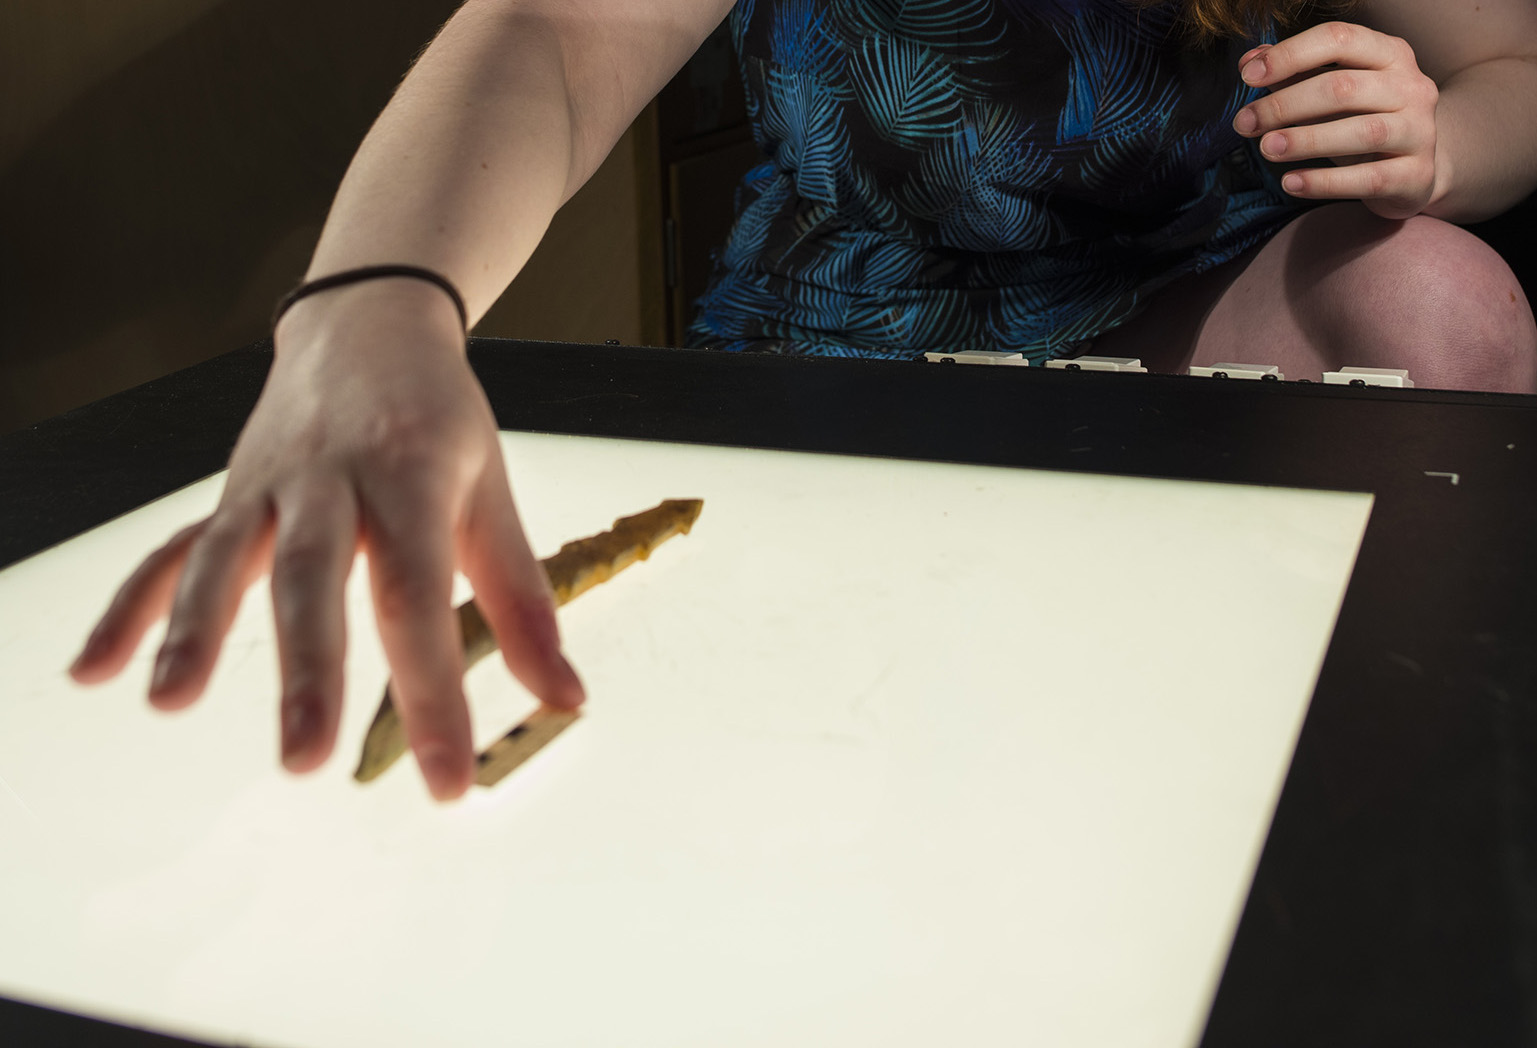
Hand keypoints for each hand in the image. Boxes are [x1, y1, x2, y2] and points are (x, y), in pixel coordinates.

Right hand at [69, 280, 584, 800]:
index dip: (433, 692)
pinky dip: (129, 608)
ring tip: (171, 704)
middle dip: (305, 669)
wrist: (368, 325)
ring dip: (193, 631)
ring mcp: (267, 485)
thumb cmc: (439, 418)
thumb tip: (565, 697)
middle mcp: (329, 477)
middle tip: (304, 757)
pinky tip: (94, 671)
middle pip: (311, 574)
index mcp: (409, 476)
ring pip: (224, 557)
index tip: (449, 779)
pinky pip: (170, 550)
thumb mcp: (492, 496)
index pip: (419, 596)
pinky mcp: (228, 496)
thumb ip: (523, 602)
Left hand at [1233, 21, 1440, 219]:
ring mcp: (1420, 131)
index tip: (1248, 76)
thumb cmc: (1363, 122)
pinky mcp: (1416, 175)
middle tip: (1244, 123)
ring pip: (1361, 132)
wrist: (1415, 171)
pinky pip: (1368, 179)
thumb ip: (1294, 73)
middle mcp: (1412, 86)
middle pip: (1343, 87)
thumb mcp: (1331, 94)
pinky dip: (1325, 182)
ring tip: (1265, 148)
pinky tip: (1291, 182)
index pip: (1339, 39)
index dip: (1290, 55)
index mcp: (1390, 54)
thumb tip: (1250, 61)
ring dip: (1305, 140)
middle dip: (1285, 105)